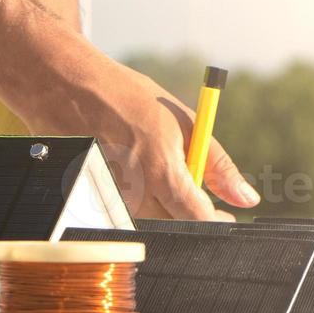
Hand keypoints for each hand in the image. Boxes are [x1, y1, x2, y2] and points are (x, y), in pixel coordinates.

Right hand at [14, 58, 258, 219]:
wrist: (66, 86)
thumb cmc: (127, 97)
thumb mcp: (184, 121)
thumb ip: (218, 164)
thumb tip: (248, 197)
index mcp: (161, 169)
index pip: (198, 218)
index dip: (216, 221)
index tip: (226, 215)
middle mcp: (133, 192)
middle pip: (175, 227)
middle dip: (191, 215)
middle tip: (199, 196)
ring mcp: (108, 200)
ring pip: (150, 222)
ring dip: (164, 206)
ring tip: (156, 168)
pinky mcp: (90, 201)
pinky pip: (124, 215)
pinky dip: (138, 200)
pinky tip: (132, 171)